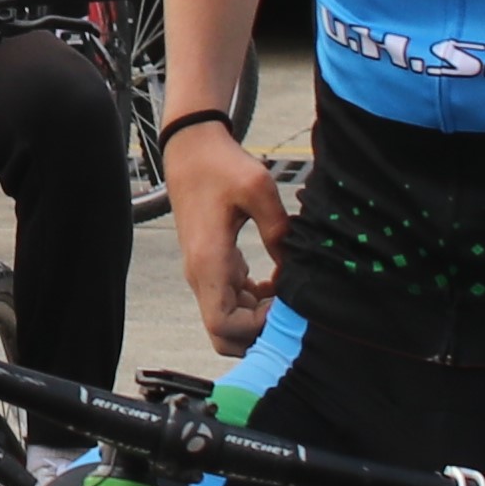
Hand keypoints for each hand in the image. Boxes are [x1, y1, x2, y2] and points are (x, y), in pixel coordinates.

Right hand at [166, 122, 285, 351]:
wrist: (191, 149)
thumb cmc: (220, 165)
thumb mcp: (258, 188)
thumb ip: (278, 229)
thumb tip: (294, 266)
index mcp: (209, 262)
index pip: (224, 326)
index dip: (257, 329)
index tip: (285, 307)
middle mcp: (201, 276)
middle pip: (224, 336)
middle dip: (259, 333)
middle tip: (290, 310)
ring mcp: (204, 274)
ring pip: (228, 323)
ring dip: (259, 319)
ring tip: (289, 296)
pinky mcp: (212, 267)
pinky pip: (231, 304)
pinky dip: (254, 305)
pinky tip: (277, 285)